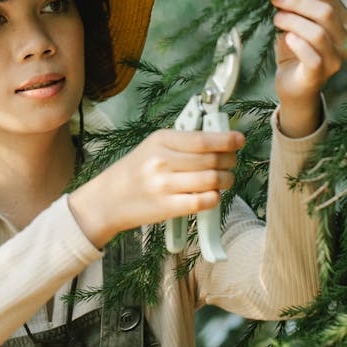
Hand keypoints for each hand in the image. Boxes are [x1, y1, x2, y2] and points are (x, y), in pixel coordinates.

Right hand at [68, 127, 243, 248]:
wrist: (107, 199)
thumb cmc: (135, 171)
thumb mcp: (153, 147)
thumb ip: (183, 142)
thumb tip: (219, 139)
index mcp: (160, 140)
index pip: (202, 139)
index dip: (226, 140)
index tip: (239, 140)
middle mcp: (162, 160)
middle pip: (211, 160)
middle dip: (229, 161)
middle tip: (232, 162)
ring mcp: (164, 185)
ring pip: (211, 180)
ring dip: (226, 180)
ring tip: (226, 179)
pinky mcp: (166, 207)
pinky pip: (202, 201)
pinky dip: (214, 198)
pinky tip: (214, 194)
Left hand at [266, 0, 346, 136]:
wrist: (294, 85)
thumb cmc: (295, 47)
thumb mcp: (291, 19)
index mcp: (345, 21)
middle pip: (324, 12)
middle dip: (296, 1)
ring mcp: (337, 59)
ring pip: (318, 33)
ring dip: (292, 21)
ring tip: (276, 19)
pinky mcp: (321, 75)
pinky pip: (313, 57)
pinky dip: (299, 44)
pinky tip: (287, 38)